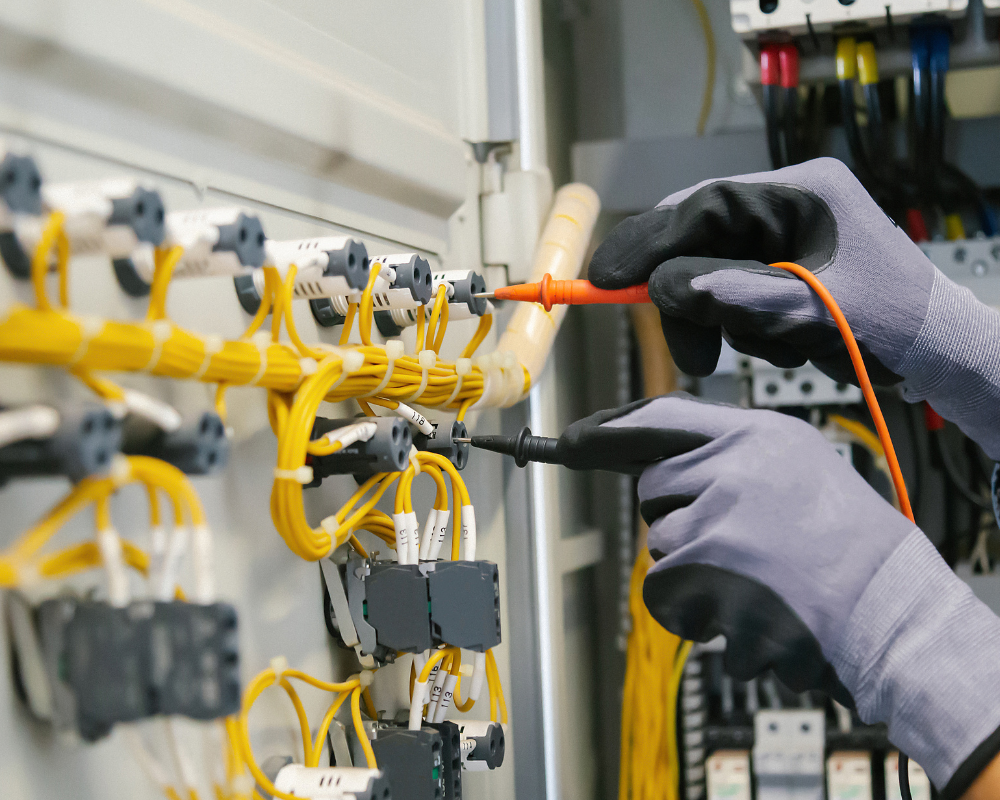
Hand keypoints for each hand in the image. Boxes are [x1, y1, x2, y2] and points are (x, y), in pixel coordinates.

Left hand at [560, 395, 999, 798]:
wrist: (887, 610)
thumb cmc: (845, 542)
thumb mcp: (797, 465)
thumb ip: (730, 453)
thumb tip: (652, 459)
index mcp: (759, 435)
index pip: (662, 418)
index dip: (611, 431)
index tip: (572, 440)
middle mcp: (734, 470)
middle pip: (651, 490)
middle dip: (678, 518)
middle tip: (737, 541)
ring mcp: (720, 524)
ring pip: (658, 544)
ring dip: (691, 569)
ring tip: (753, 576)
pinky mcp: (709, 581)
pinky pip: (662, 593)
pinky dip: (691, 609)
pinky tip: (741, 608)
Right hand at [588, 158, 999, 457]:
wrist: (938, 352)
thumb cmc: (893, 323)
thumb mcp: (807, 308)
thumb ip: (730, 293)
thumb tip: (659, 287)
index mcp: (800, 192)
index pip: (702, 205)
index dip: (648, 241)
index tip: (604, 277)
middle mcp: (786, 206)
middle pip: (698, 240)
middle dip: (688, 299)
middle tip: (691, 355)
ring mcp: (782, 238)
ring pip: (710, 272)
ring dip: (724, 322)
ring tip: (774, 351)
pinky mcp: (781, 270)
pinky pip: (732, 294)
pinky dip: (743, 328)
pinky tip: (786, 345)